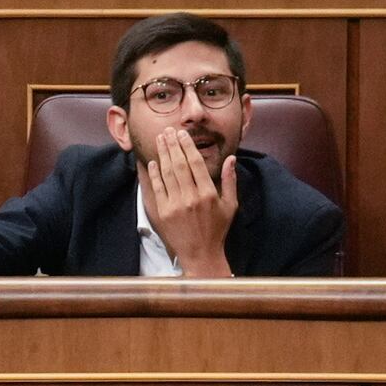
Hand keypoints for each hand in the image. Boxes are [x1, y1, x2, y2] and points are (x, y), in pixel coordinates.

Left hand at [136, 123, 231, 274]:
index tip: (182, 134)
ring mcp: (175, 205)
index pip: (195, 163)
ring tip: (159, 140)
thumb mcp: (230, 205)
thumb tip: (231, 158)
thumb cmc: (217, 230)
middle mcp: (191, 198)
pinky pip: (157, 189)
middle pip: (179, 164)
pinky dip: (154, 174)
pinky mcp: (163, 213)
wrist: (200, 255)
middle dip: (172, 145)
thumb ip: (229, 180)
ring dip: (162, 154)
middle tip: (167, 131)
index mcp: (208, 194)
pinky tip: (153, 162)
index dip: (187, 146)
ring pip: (167, 174)